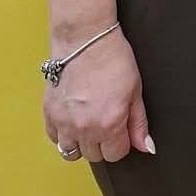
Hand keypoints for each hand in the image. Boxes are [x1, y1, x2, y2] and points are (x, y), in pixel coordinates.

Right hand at [43, 29, 153, 164]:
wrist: (85, 40)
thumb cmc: (114, 60)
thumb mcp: (135, 91)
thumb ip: (139, 124)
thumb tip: (146, 148)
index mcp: (109, 124)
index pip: (115, 154)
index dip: (122, 143)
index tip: (122, 129)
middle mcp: (84, 128)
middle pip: (94, 156)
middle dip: (103, 144)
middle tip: (107, 122)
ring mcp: (63, 123)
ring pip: (71, 152)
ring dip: (82, 143)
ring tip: (89, 124)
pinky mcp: (48, 114)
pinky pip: (54, 139)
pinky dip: (63, 134)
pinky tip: (73, 119)